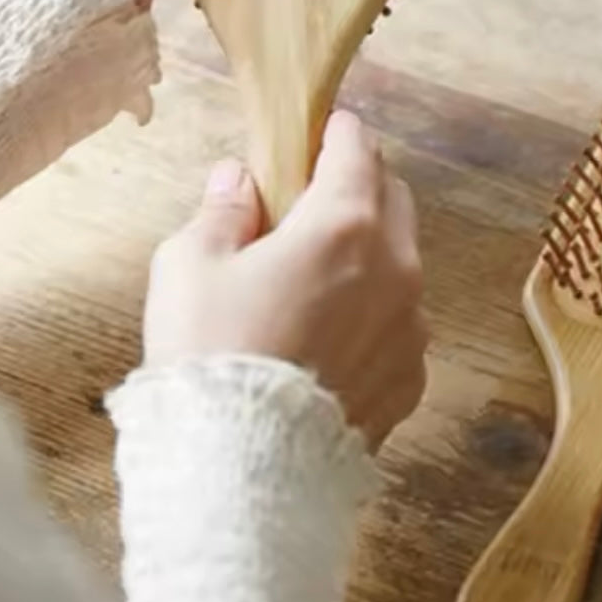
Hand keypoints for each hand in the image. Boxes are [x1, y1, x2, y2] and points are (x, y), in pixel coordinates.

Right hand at [144, 112, 428, 451]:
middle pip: (392, 199)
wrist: (242, 470)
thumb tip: (239, 179)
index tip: (322, 131)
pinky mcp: (411, 378)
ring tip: (317, 279)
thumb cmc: (210, 355)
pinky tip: (330, 337)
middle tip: (312, 201)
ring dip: (370, 253)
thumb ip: (223, 211)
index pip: (357, 150)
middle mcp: (396, 267)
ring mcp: (411, 327)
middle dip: (359, 187)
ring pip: (403, 263)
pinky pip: (400, 324)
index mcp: (344, 224)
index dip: (337, 134)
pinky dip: (374, 314)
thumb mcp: (190, 266)